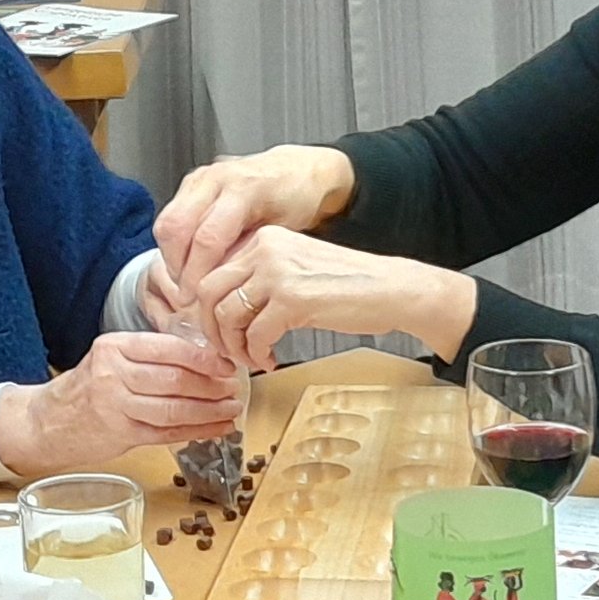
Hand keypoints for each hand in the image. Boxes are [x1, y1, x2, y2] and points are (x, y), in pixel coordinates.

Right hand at [0, 332, 242, 473]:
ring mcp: (115, 407)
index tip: (226, 363)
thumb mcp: (111, 358)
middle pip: (174, 380)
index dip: (203, 358)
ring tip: (231, 410)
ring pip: (173, 409)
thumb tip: (205, 358)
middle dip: (211, 386)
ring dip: (209, 411)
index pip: (168, 349)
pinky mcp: (120, 435)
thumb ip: (150, 356)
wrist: (46, 422)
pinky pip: (166, 433)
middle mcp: (113, 374)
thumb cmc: (86, 388)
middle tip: (235, 388)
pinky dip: (196, 432)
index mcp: (114, 347)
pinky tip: (215, 429)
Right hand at [154, 146, 351, 290]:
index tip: (195, 298)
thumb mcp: (280, 233)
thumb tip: (218, 282)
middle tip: (185, 294)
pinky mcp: (192, 183)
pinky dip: (173, 244)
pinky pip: (170, 216)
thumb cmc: (297, 200)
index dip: (196, 273)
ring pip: (166, 221)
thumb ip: (247, 253)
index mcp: (244, 190)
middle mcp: (217, 179)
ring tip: (184, 281)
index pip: (207, 238)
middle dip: (175, 266)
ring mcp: (201, 178)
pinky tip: (187, 262)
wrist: (298, 172)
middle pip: (176, 227)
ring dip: (170, 256)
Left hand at [173, 226, 478, 370]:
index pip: (211, 273)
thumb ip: (260, 279)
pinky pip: (255, 335)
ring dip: (234, 346)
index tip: (219, 333)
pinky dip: (257, 354)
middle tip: (227, 352)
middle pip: (207, 293)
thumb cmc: (348, 285)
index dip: (207, 310)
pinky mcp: (292, 299)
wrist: (392, 289)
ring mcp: (277, 272)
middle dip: (212, 330)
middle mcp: (265, 248)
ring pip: (225, 315)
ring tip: (251, 359)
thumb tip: (222, 309)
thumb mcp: (296, 269)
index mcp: (263, 239)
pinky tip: (271, 360)